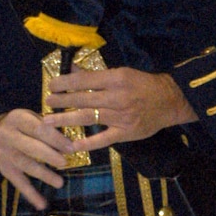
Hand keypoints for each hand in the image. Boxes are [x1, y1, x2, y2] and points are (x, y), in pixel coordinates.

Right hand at [0, 109, 73, 209]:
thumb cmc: (22, 125)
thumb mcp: (31, 117)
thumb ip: (49, 126)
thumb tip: (72, 142)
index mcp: (17, 119)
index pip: (37, 128)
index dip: (54, 138)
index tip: (70, 147)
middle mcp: (8, 136)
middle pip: (30, 147)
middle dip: (48, 155)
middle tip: (64, 162)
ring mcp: (5, 154)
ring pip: (25, 165)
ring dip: (43, 175)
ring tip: (60, 183)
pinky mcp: (4, 169)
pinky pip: (18, 183)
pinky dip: (30, 195)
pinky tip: (42, 205)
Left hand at [44, 66, 194, 149]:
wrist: (169, 101)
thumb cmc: (143, 84)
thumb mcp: (122, 73)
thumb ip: (97, 74)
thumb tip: (73, 70)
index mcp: (117, 79)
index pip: (85, 80)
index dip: (66, 83)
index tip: (51, 85)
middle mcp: (117, 97)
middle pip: (84, 99)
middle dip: (62, 100)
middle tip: (46, 101)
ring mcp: (121, 117)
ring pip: (89, 117)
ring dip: (66, 119)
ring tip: (49, 121)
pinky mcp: (125, 133)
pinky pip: (103, 139)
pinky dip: (88, 143)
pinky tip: (72, 145)